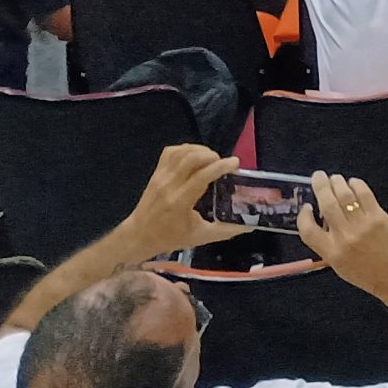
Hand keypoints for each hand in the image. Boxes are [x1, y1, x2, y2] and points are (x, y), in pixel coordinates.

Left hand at [117, 145, 240, 257]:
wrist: (138, 236)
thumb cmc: (170, 238)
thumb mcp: (199, 237)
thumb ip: (225, 231)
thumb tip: (249, 226)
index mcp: (180, 202)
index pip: (201, 176)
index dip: (220, 166)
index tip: (235, 164)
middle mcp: (169, 185)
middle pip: (192, 158)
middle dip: (212, 156)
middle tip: (222, 164)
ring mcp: (160, 176)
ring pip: (182, 151)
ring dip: (200, 150)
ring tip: (211, 159)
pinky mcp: (156, 172)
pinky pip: (171, 151)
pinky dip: (186, 149)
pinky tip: (194, 157)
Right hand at [299, 174, 387, 304]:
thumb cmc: (368, 274)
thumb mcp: (340, 266)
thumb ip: (329, 244)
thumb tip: (324, 220)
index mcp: (332, 252)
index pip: (307, 230)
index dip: (303, 216)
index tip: (306, 207)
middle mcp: (345, 237)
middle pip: (327, 204)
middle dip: (320, 186)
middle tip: (318, 177)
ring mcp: (362, 226)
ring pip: (345, 195)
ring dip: (338, 182)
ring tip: (335, 179)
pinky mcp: (379, 217)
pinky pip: (365, 194)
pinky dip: (357, 185)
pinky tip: (354, 183)